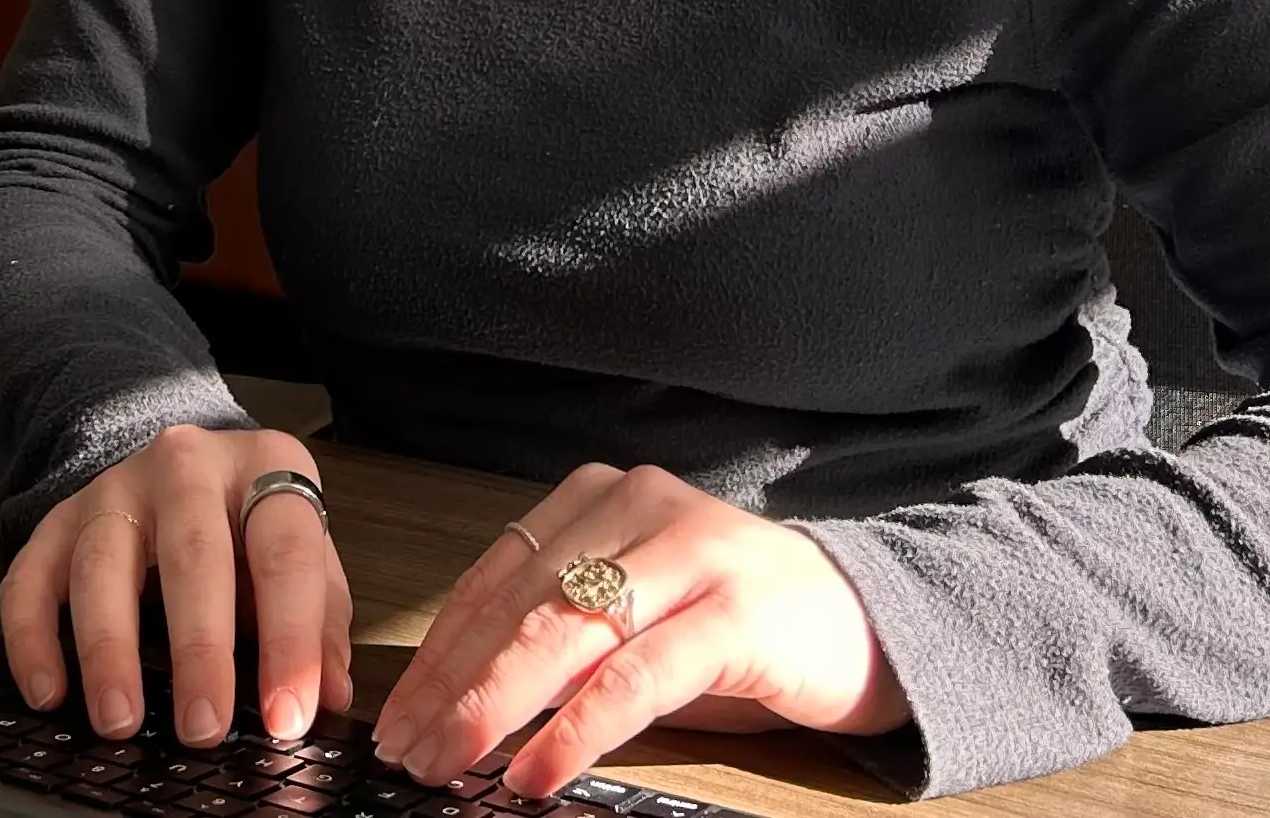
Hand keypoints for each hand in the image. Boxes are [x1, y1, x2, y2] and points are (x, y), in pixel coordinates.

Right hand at [2, 424, 355, 752]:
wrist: (186, 464)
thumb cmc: (252, 523)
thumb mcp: (306, 554)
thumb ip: (322, 621)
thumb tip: (328, 693)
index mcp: (265, 466)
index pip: (285, 553)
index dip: (290, 638)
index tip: (289, 712)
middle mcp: (187, 466)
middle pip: (193, 553)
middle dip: (199, 648)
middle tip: (206, 726)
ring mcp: (116, 487)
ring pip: (104, 562)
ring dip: (109, 648)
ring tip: (121, 719)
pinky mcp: (60, 518)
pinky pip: (31, 575)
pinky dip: (32, 636)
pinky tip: (48, 691)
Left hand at [371, 464, 904, 794]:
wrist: (871, 621)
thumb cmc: (738, 626)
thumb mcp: (637, 619)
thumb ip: (562, 640)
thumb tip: (460, 708)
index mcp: (603, 499)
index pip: (495, 577)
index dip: (439, 653)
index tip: (398, 717)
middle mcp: (640, 507)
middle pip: (520, 603)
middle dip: (454, 686)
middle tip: (411, 751)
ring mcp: (690, 551)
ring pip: (568, 631)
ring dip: (498, 706)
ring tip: (455, 764)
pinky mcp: (736, 610)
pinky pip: (637, 674)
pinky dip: (579, 728)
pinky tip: (540, 770)